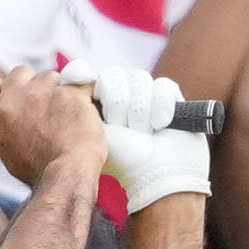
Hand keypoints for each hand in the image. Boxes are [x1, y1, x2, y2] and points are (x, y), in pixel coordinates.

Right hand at [0, 61, 105, 190]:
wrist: (67, 176)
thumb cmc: (41, 171)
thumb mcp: (10, 152)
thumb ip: (7, 125)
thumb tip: (14, 114)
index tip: (3, 89)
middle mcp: (13, 100)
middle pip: (19, 72)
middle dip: (33, 84)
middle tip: (45, 108)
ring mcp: (41, 92)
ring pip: (51, 77)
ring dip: (59, 92)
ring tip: (67, 121)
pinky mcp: (68, 90)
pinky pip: (79, 83)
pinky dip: (83, 95)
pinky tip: (84, 115)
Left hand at [77, 65, 208, 214]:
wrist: (159, 177)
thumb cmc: (124, 161)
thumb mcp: (94, 129)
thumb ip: (81, 98)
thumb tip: (77, 71)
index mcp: (101, 106)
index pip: (96, 77)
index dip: (100, 88)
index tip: (100, 102)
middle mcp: (124, 100)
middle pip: (116, 76)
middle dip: (119, 105)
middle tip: (126, 130)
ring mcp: (148, 98)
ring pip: (139, 80)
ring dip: (141, 111)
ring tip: (145, 133)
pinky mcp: (171, 99)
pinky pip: (163, 86)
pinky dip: (162, 107)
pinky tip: (161, 126)